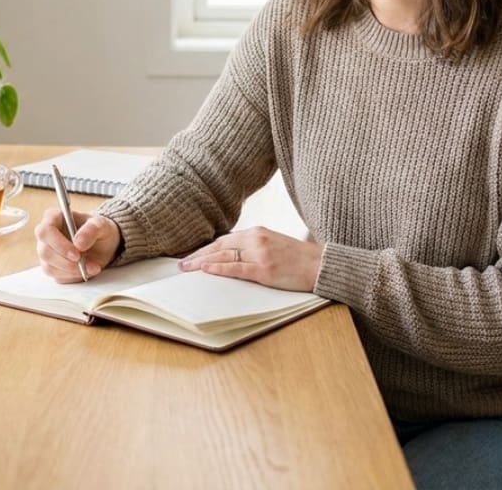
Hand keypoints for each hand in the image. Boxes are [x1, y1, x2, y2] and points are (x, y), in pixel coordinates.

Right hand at [35, 208, 121, 282]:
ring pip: (49, 267)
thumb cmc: (99, 230)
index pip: (45, 231)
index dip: (58, 243)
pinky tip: (86, 271)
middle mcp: (46, 236)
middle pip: (45, 252)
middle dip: (65, 261)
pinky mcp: (52, 267)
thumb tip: (78, 243)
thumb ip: (91, 230)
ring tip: (92, 267)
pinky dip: (73, 276)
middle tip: (83, 262)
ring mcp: (47, 252)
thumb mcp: (102, 225)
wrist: (103, 245)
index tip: (76, 253)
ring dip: (72, 271)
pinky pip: (57, 277)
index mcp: (54, 218)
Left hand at [178, 227, 321, 291]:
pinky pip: (237, 268)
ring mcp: (260, 254)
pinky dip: (219, 269)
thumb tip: (230, 255)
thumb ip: (252, 246)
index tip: (191, 256)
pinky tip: (206, 270)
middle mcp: (256, 239)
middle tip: (181, 264)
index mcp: (257, 232)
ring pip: (223, 257)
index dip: (205, 248)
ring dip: (202, 263)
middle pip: (219, 247)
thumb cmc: (298, 258)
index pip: (223, 240)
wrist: (321, 265)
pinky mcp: (265, 269)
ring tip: (186, 269)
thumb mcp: (273, 243)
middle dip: (198, 255)